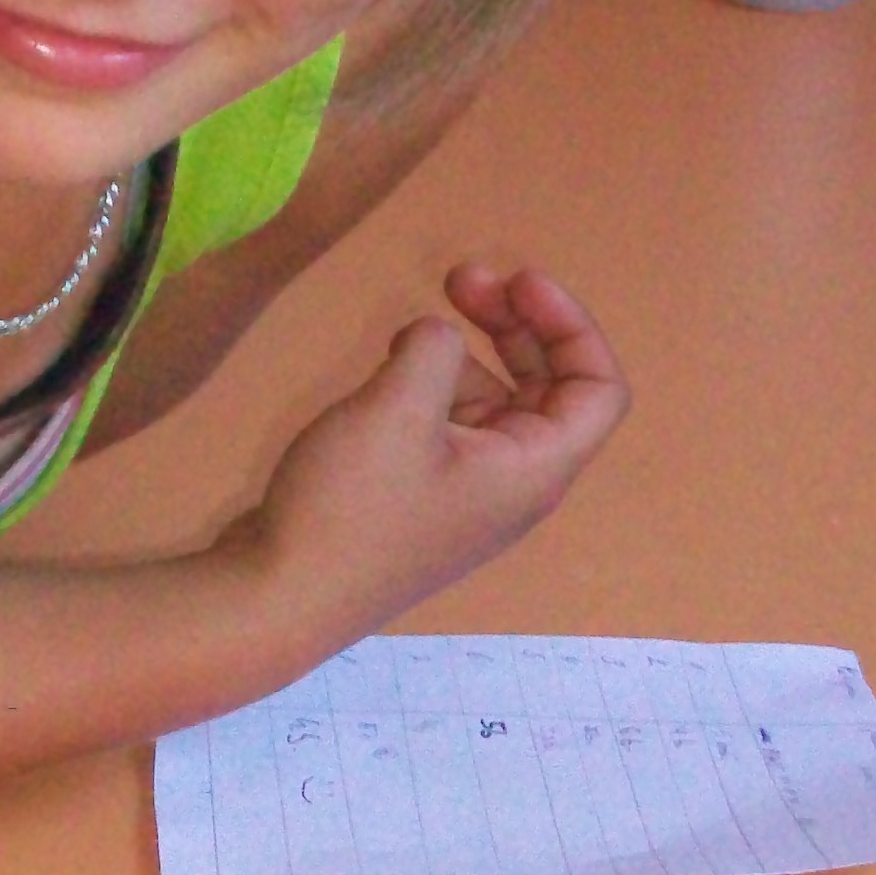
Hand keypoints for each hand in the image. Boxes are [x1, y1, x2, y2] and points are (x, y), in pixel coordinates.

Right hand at [220, 265, 627, 672]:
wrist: (276, 598)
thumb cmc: (350, 508)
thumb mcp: (398, 408)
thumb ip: (436, 348)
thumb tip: (436, 338)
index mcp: (532, 470)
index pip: (599, 388)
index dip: (570, 323)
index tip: (516, 281)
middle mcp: (511, 486)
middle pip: (548, 390)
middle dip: (513, 324)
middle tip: (460, 276)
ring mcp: (464, 497)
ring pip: (495, 405)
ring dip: (469, 352)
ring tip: (414, 323)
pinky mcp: (418, 501)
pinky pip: (451, 428)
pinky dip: (435, 386)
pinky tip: (390, 365)